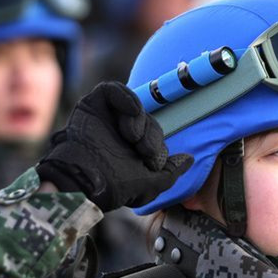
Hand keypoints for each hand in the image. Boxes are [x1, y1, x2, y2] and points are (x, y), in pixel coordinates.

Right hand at [35, 82, 191, 210]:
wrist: (88, 180)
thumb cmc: (116, 187)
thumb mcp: (150, 185)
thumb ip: (171, 172)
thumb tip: (189, 159)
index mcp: (133, 150)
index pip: (156, 137)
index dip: (158, 148)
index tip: (150, 163)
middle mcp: (121, 133)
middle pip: (150, 122)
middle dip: (151, 138)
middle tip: (142, 151)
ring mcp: (107, 118)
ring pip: (135, 107)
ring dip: (139, 121)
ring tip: (132, 137)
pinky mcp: (93, 105)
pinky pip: (113, 90)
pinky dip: (125, 97)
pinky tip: (131, 112)